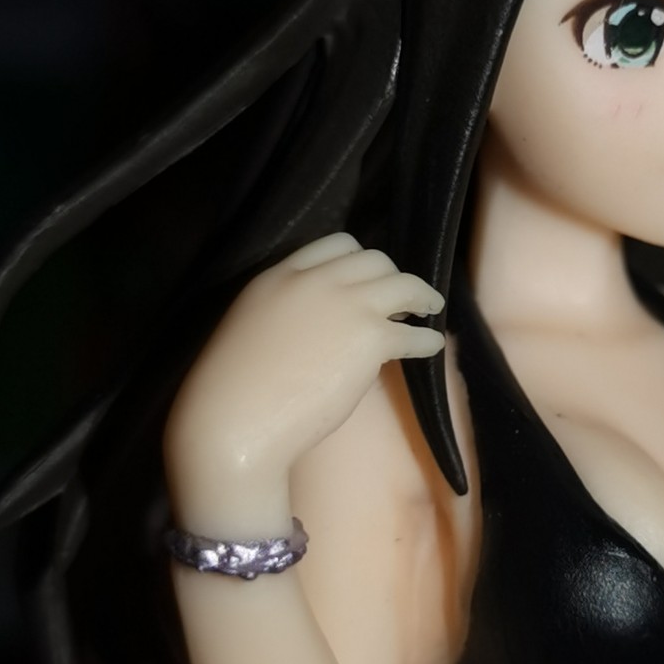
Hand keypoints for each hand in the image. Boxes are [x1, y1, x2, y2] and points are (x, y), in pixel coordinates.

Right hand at [166, 234, 443, 489]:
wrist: (235, 419)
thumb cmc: (233, 388)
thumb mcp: (254, 326)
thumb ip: (288, 313)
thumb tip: (324, 327)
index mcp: (280, 274)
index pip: (335, 244)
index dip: (358, 259)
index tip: (367, 277)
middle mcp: (318, 280)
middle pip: (374, 259)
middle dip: (391, 276)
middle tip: (400, 298)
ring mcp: (348, 305)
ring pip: (404, 284)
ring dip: (422, 295)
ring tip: (429, 309)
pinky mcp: (370, 338)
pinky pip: (413, 332)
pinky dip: (427, 339)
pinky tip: (430, 346)